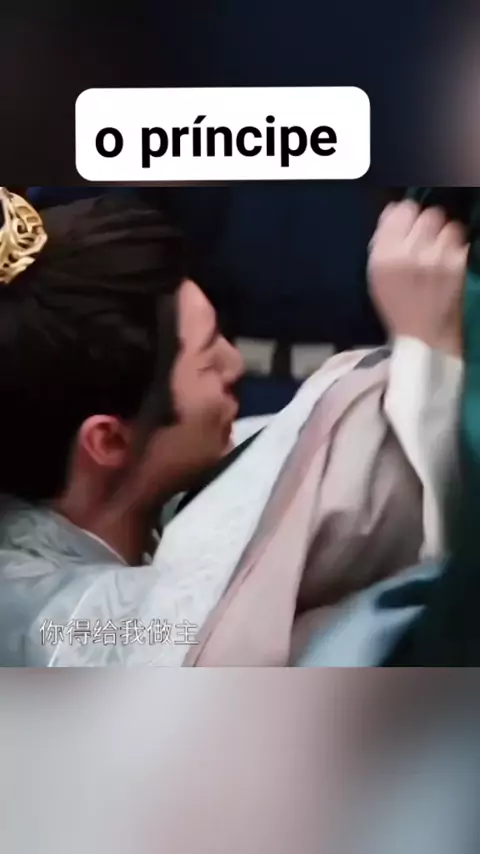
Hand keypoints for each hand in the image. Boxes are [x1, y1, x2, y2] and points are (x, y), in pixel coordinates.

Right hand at [368, 200, 468, 356]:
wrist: (424, 336)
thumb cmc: (397, 306)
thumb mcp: (377, 276)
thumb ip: (382, 241)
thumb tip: (394, 209)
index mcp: (384, 255)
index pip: (402, 210)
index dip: (408, 215)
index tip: (410, 225)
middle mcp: (409, 252)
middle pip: (427, 213)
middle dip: (428, 225)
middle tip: (427, 240)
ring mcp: (436, 257)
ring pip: (448, 224)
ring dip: (445, 235)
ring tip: (440, 252)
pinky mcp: (457, 264)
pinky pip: (461, 241)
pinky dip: (456, 248)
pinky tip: (449, 262)